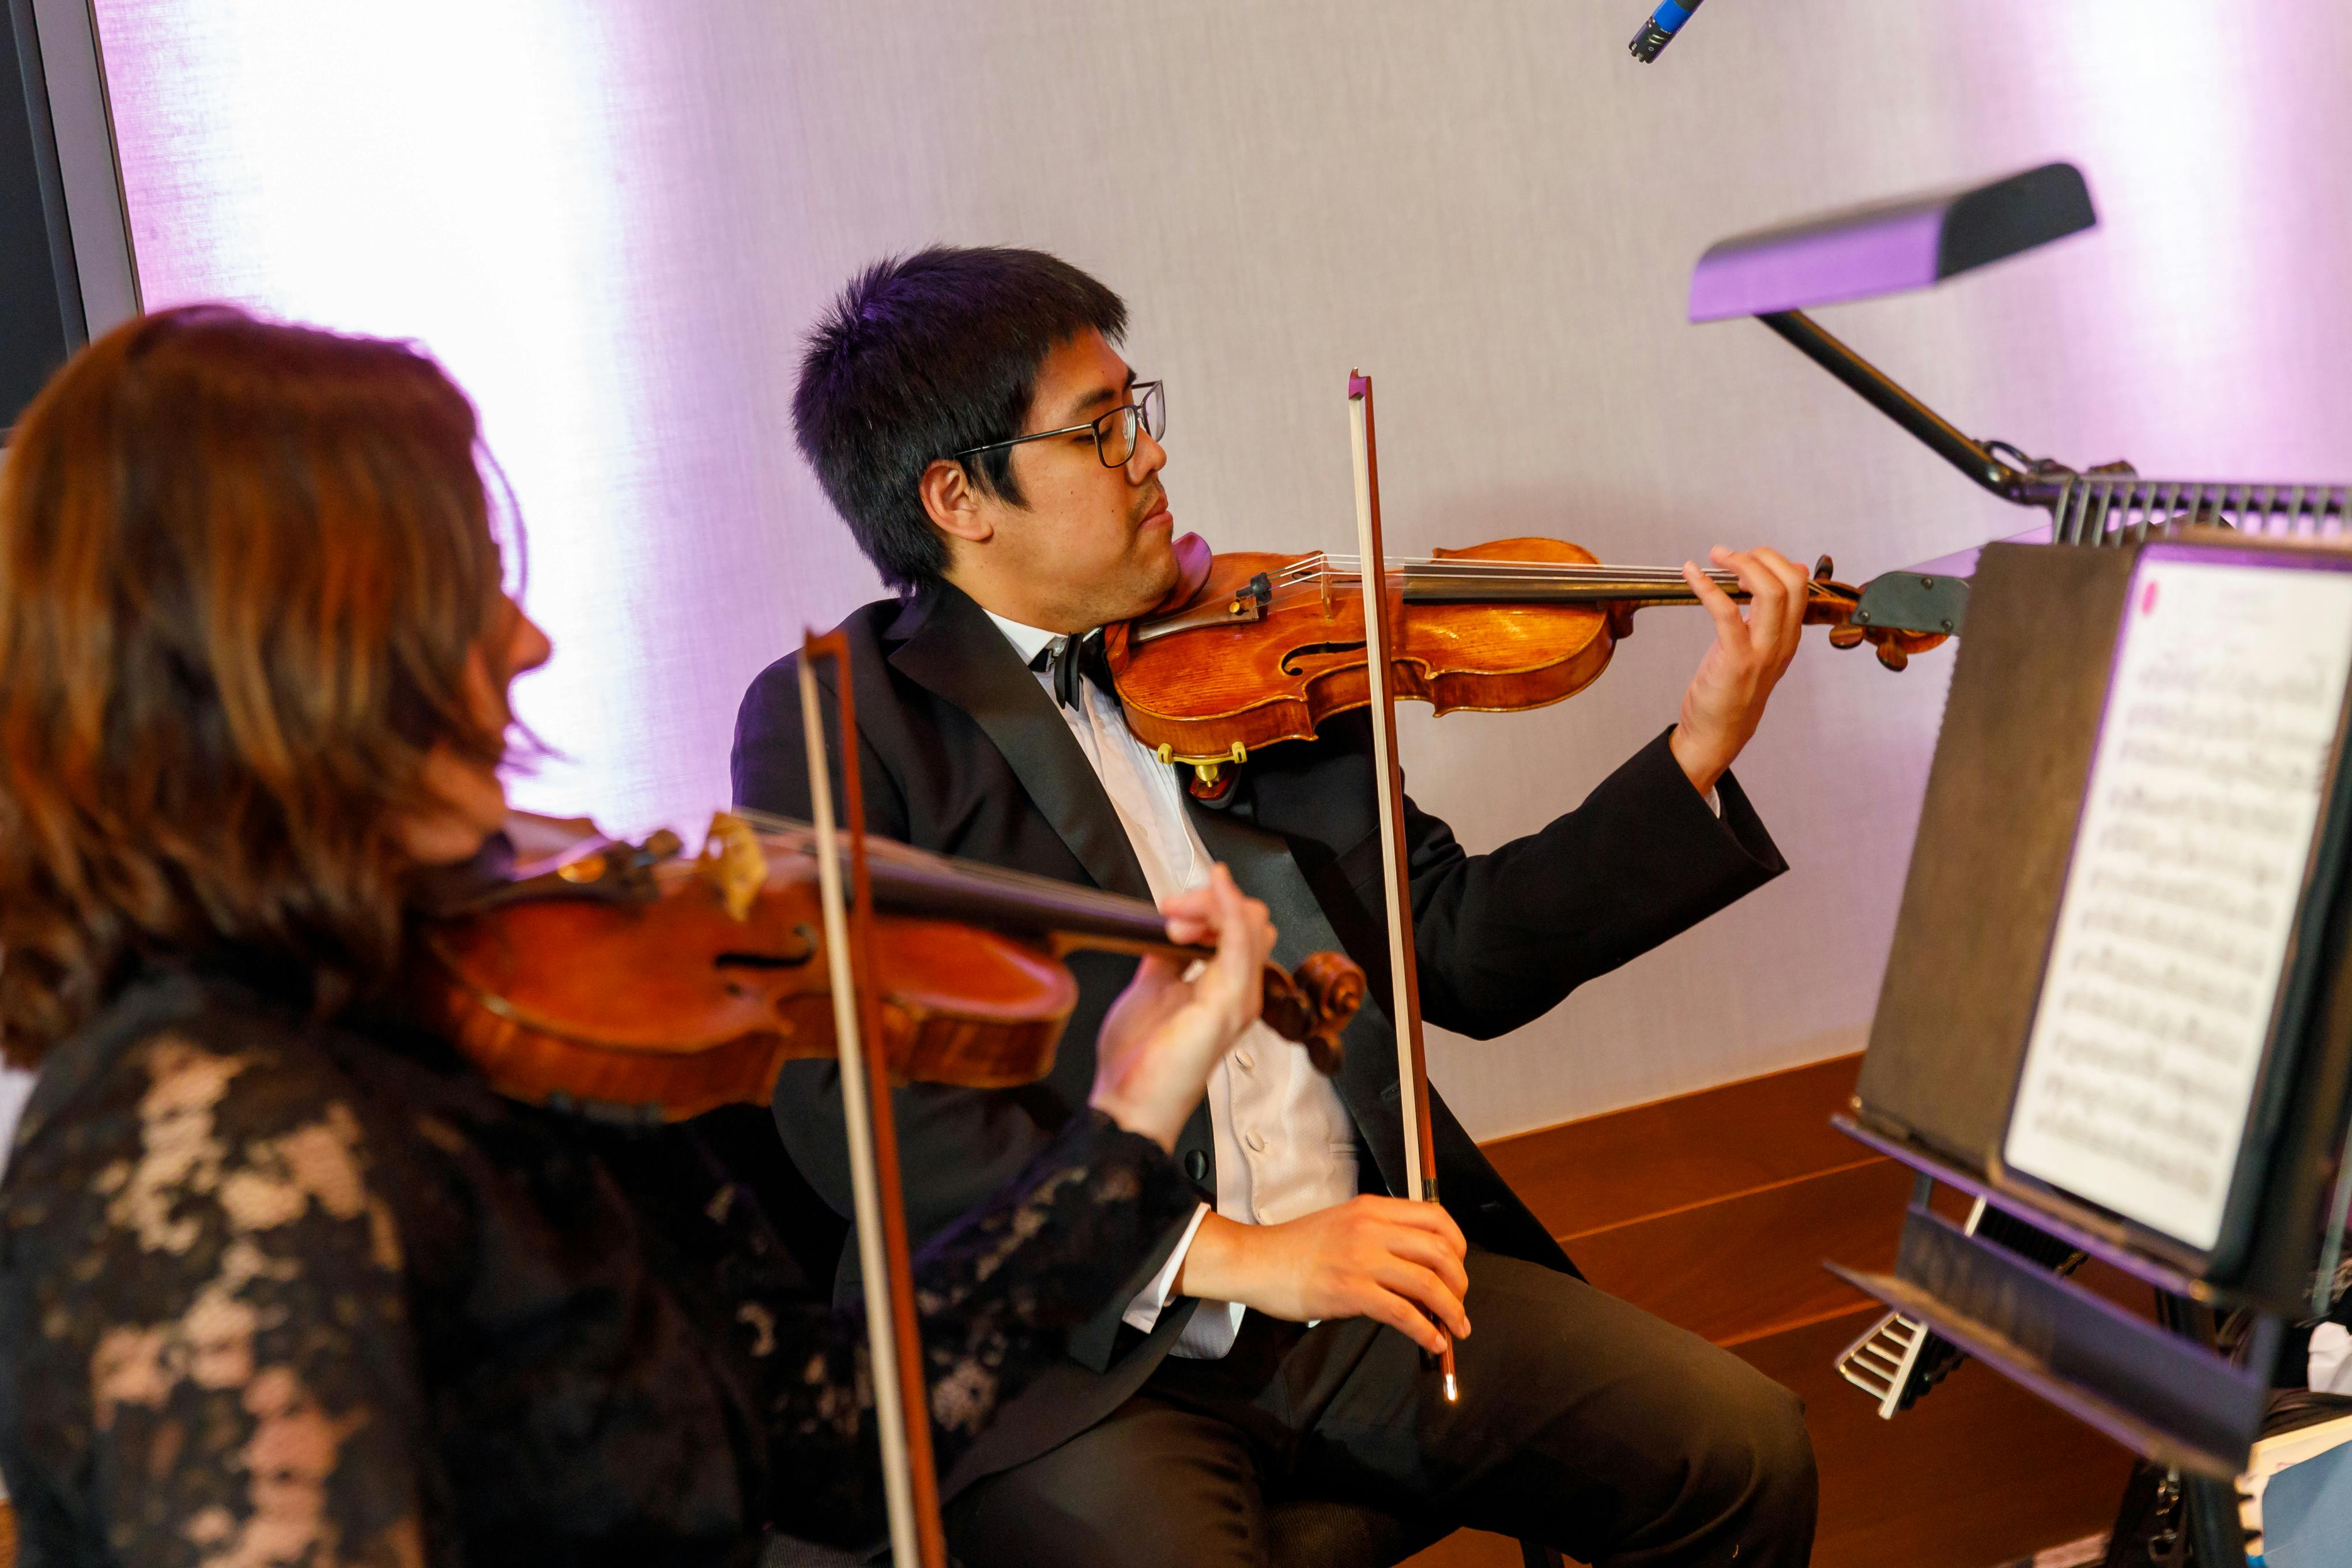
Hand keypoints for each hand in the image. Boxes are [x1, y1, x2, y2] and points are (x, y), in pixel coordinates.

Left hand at [1088, 864, 1274, 1150]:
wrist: (1128, 1102)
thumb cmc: (1138, 1061)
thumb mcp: (1149, 988)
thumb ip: (1164, 957)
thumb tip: (1167, 928)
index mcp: (1221, 988)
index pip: (1236, 928)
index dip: (1205, 908)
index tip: (1167, 913)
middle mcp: (1237, 991)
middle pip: (1250, 920)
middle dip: (1209, 902)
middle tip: (1170, 914)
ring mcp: (1237, 997)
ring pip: (1249, 923)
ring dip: (1210, 905)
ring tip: (1175, 918)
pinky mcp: (1228, 1003)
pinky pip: (1240, 941)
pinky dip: (1228, 908)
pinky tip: (1217, 887)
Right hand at [1173, 1197, 1470, 1354]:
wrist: (1256, 1260)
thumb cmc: (1295, 1248)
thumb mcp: (1343, 1223)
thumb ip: (1379, 1234)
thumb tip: (1417, 1266)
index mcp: (1372, 1209)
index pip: (1436, 1217)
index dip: (1458, 1245)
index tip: (1458, 1268)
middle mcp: (1372, 1229)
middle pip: (1441, 1252)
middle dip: (1460, 1283)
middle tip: (1459, 1304)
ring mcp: (1362, 1259)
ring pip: (1428, 1283)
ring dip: (1452, 1311)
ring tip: (1456, 1328)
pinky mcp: (1351, 1291)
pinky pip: (1404, 1313)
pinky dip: (1426, 1331)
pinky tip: (1433, 1342)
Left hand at [1669, 544, 1810, 795]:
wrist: (1718, 735)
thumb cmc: (1733, 691)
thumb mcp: (1759, 651)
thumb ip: (1767, 619)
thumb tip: (1777, 579)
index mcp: (1789, 637)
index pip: (1800, 585)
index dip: (1775, 562)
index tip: (1746, 561)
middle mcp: (1782, 642)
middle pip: (1791, 582)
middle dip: (1761, 557)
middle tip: (1730, 555)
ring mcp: (1762, 652)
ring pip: (1769, 592)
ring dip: (1740, 565)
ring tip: (1715, 557)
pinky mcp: (1736, 660)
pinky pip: (1726, 612)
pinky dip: (1707, 586)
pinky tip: (1690, 574)